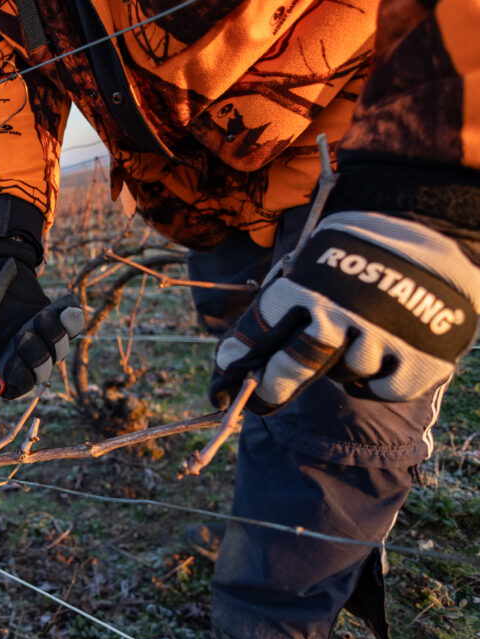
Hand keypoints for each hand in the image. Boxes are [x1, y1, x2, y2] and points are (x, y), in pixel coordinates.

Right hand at [0, 235, 83, 398]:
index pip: (11, 385)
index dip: (15, 382)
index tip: (11, 368)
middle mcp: (18, 350)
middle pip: (39, 373)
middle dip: (37, 360)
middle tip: (24, 336)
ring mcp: (37, 334)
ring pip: (58, 353)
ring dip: (54, 339)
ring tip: (41, 316)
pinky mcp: (52, 317)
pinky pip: (72, 328)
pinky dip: (72, 322)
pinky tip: (64, 310)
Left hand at [210, 212, 479, 414]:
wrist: (430, 222)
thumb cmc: (358, 245)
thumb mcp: (310, 262)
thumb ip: (283, 305)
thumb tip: (239, 354)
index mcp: (304, 287)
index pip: (259, 335)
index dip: (238, 362)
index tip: (223, 381)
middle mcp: (337, 314)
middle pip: (293, 369)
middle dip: (271, 389)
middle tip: (256, 401)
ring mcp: (379, 337)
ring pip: (343, 375)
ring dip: (343, 365)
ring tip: (359, 335)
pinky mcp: (420, 356)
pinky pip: (382, 388)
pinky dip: (378, 380)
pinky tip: (384, 357)